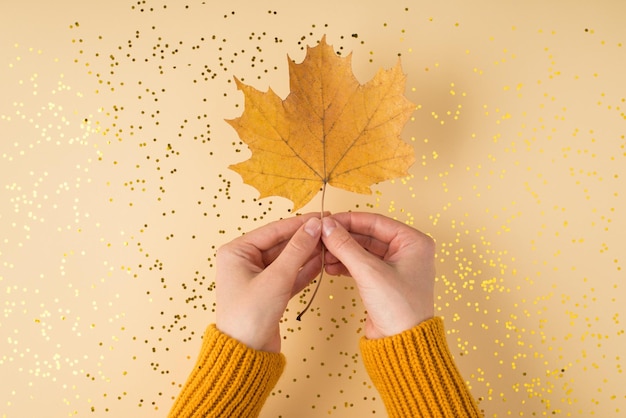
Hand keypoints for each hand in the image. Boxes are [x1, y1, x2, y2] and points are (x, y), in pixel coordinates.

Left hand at [215, 214, 321, 352]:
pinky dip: (305, 270)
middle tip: (329, 230)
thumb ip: (297, 250)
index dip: (299, 223)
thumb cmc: (249, 316)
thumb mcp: (276, 278)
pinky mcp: (269, 292)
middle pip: (281, 243)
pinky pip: (290, 275)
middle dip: (305, 238)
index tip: (321, 216)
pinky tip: (322, 262)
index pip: (273, 230)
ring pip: (288, 259)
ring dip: (308, 253)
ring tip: (330, 244)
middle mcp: (244, 261)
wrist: (246, 354)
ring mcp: (257, 277)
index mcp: (236, 252)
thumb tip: (313, 226)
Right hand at [321, 212, 434, 339]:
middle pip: (368, 235)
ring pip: (362, 251)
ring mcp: (396, 267)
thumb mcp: (369, 272)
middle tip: (321, 237)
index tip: (327, 220)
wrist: (402, 344)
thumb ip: (346, 246)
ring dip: (342, 252)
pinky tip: (330, 267)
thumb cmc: (399, 308)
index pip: (376, 222)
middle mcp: (407, 251)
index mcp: (414, 242)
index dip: (349, 220)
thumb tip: (327, 226)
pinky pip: (361, 265)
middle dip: (343, 238)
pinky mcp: (384, 281)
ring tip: (323, 255)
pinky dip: (345, 265)